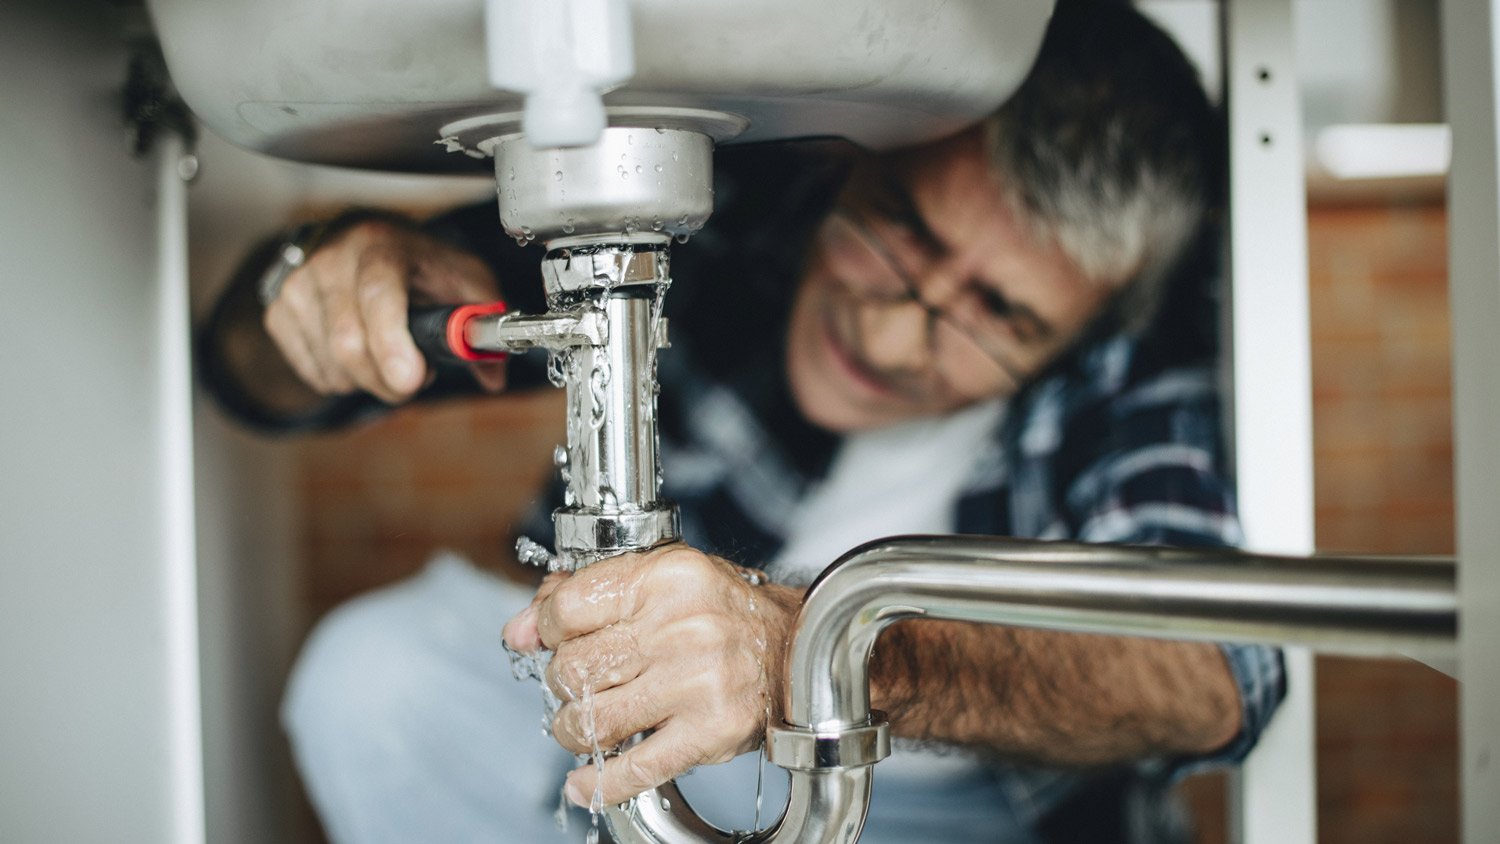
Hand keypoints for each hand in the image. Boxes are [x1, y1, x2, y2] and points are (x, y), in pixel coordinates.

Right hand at [263, 219, 506, 402]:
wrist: (366, 241)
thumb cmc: (419, 264)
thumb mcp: (464, 280)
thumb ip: (484, 323)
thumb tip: (493, 374)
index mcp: (382, 244)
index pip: (378, 294)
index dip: (391, 343)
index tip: (410, 380)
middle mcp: (332, 258)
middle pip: (349, 342)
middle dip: (388, 380)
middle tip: (414, 376)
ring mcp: (299, 284)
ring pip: (332, 365)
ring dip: (368, 381)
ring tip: (388, 355)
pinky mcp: (280, 310)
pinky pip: (314, 372)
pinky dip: (343, 379)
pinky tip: (359, 354)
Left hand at [501, 544, 801, 807]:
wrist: (797, 652)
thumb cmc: (724, 614)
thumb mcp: (660, 581)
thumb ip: (587, 596)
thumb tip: (519, 631)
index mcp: (667, 578)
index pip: (567, 607)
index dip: (545, 629)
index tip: (549, 639)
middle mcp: (682, 627)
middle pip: (574, 667)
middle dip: (563, 683)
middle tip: (580, 684)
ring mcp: (696, 682)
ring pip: (593, 719)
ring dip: (574, 729)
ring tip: (586, 724)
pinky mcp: (708, 732)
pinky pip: (634, 769)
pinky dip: (599, 783)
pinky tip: (583, 784)